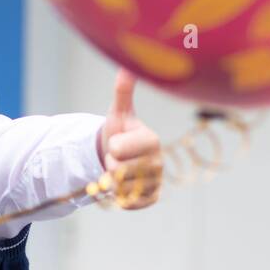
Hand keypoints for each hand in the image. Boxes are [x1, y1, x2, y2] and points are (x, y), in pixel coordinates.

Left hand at [98, 69, 162, 209]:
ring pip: (123, 188)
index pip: (119, 150)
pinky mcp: (152, 198)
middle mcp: (159, 161)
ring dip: (113, 182)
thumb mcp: (118, 112)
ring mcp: (157, 181)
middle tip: (116, 159)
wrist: (120, 158)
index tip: (114, 144)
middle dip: (110, 165)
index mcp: (151, 139)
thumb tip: (127, 65)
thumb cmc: (119, 132)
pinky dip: (121, 197)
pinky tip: (123, 186)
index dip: (112, 148)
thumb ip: (122, 91)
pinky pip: (131, 203)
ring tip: (119, 171)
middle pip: (119, 171)